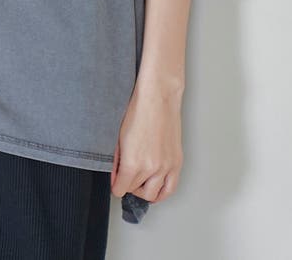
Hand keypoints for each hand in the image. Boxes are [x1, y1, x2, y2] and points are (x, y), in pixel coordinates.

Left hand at [110, 85, 183, 203]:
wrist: (158, 97)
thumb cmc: (137, 110)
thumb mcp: (118, 136)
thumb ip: (115, 159)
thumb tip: (114, 174)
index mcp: (133, 162)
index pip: (121, 189)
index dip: (116, 186)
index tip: (115, 183)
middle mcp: (151, 168)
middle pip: (136, 191)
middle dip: (129, 186)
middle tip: (126, 178)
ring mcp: (166, 166)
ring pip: (154, 195)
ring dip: (144, 191)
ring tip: (139, 182)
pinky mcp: (177, 162)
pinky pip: (171, 188)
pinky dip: (162, 193)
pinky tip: (155, 187)